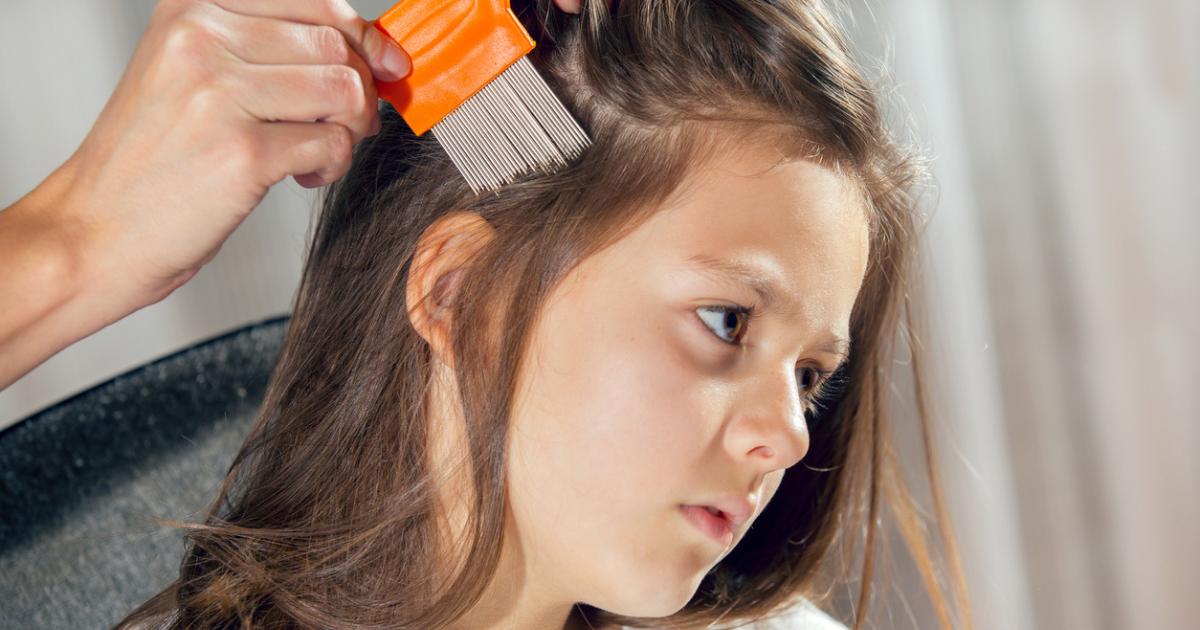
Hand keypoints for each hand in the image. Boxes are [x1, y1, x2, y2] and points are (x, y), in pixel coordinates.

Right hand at [54, 0, 412, 306]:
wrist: (97, 229)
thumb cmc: (154, 158)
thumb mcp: (194, 72)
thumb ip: (268, 46)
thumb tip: (374, 49)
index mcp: (192, 6)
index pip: (314, 0)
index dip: (363, 35)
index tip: (384, 65)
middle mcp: (201, 37)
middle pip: (337, 46)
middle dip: (361, 91)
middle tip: (347, 125)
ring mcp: (220, 93)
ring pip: (344, 91)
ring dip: (350, 129)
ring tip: (319, 152)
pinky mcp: (242, 152)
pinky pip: (333, 143)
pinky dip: (333, 165)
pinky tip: (300, 177)